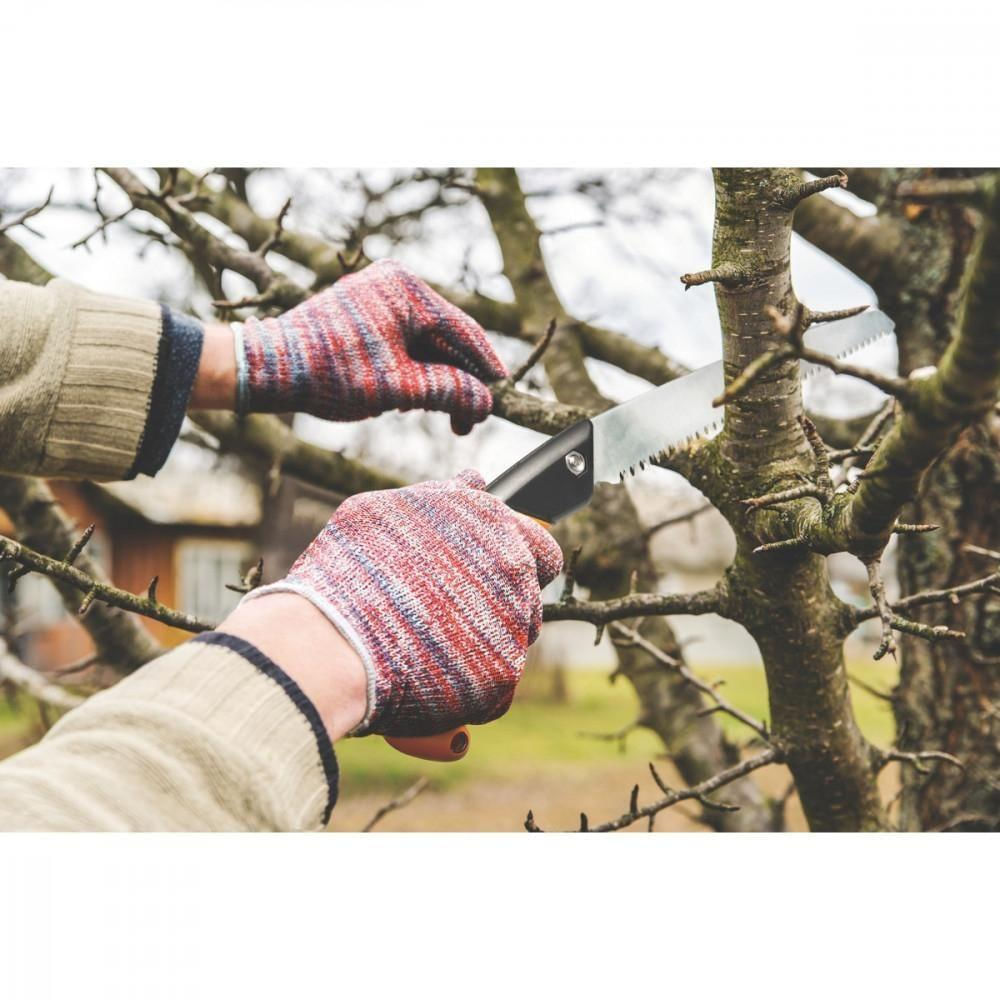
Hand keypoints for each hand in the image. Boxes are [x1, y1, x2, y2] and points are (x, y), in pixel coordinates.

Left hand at [238, 259, 507, 433]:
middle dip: (458, 381)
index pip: (463, 330)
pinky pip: (404, 341)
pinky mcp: (364, 312)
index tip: (504, 393)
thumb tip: (486, 402)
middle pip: (446, 337)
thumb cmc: (330, 374)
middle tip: (466, 423)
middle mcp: (394, 282)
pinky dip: (414, 370)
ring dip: (436, 379)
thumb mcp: (397, 388)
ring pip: (426, 342)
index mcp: (406, 289)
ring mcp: (377, 295)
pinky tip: (411, 400)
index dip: (486, 366)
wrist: (267, 369)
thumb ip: (446, 392)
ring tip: (437, 416)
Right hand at [243, 471, 563, 736]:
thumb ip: (443, 497)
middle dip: (504, 600)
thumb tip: (474, 479)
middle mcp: (512, 566)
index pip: (536, 540)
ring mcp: (512, 621)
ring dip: (485, 641)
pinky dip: (470, 685)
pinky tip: (429, 679)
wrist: (329, 644)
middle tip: (455, 615)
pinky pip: (497, 683)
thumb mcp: (390, 513)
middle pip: (532, 589)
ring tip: (430, 648)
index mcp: (489, 521)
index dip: (512, 557)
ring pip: (515, 636)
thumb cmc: (349, 574)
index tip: (485, 573)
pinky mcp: (503, 674)